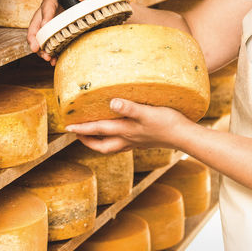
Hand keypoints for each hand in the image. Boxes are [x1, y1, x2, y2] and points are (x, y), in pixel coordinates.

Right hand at [26, 0, 99, 63]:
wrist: (101, 8)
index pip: (47, 4)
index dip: (45, 15)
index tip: (45, 25)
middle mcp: (50, 10)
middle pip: (37, 22)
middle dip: (34, 36)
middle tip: (36, 48)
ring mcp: (52, 22)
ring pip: (41, 35)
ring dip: (41, 47)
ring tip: (47, 58)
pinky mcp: (57, 32)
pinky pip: (50, 42)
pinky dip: (50, 51)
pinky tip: (53, 60)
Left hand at [65, 98, 190, 153]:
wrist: (184, 136)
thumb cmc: (167, 122)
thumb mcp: (148, 112)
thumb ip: (130, 108)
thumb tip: (112, 103)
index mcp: (125, 130)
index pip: (98, 130)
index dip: (81, 128)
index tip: (67, 127)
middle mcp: (128, 138)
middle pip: (101, 145)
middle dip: (87, 140)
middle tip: (77, 134)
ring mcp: (136, 142)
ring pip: (112, 147)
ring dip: (99, 142)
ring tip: (93, 136)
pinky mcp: (144, 141)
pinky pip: (124, 144)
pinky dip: (116, 141)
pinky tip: (121, 134)